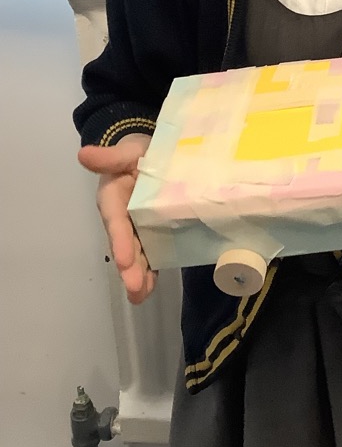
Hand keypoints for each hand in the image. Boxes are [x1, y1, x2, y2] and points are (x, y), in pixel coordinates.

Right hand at [78, 133, 155, 303]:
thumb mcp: (126, 151)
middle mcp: (122, 217)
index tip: (126, 259)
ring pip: (137, 254)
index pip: (116, 221)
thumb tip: (84, 153)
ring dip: (139, 275)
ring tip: (142, 295)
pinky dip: (151, 269)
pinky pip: (151, 252)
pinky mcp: (151, 231)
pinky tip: (153, 286)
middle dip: (130, 268)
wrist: (151, 154)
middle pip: (126, 244)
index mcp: (114, 198)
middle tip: (135, 288)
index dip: (121, 240)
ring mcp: (136, 227)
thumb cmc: (136, 152)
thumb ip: (109, 157)